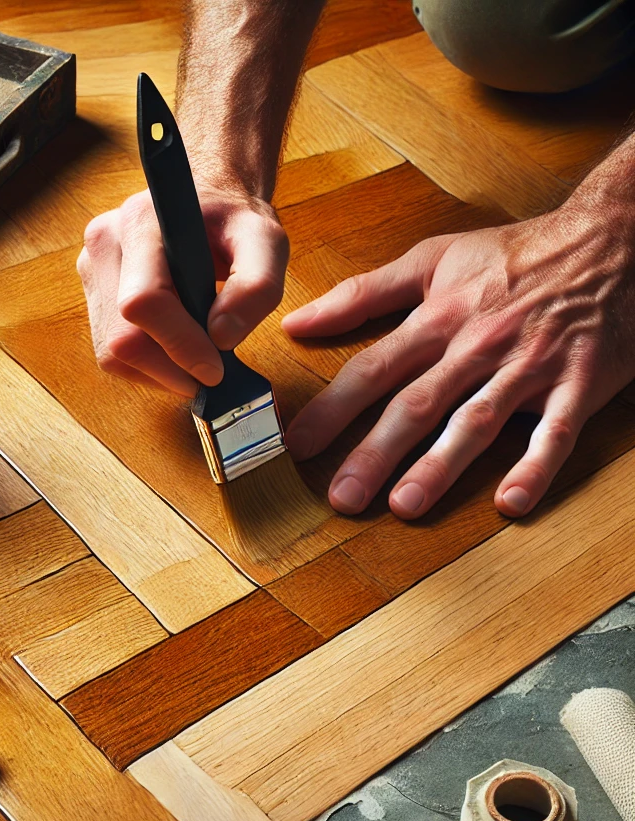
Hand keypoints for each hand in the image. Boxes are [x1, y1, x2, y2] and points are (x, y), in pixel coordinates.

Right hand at [77, 184, 288, 396]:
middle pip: (121, 338)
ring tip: (193, 360)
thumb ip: (257, 286)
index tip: (214, 369)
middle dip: (169, 369)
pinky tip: (173, 352)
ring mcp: (92, 269)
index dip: (179, 345)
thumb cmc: (233, 219)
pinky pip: (109, 352)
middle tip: (208, 373)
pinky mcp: (93, 292)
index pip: (143, 302)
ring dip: (156, 372)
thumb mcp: (265, 242)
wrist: (207, 196)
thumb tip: (222, 337)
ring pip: (111, 353)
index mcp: (141, 222)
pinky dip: (145, 366)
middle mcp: (104, 244)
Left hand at [282, 198, 634, 518]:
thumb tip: (295, 323)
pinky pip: (556, 431)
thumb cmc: (513, 255)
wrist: (612, 238)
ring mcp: (529, 366)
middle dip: (375, 452)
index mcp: (440, 318)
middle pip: (418, 404)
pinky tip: (510, 502)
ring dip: (440, 465)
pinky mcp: (579, 383)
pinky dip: (536, 466)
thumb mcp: (433, 259)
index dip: (333, 408)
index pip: (374, 369)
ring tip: (404, 504)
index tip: (298, 445)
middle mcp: (478, 345)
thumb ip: (361, 294)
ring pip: (477, 421)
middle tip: (342, 497)